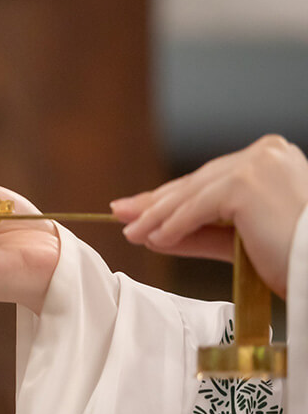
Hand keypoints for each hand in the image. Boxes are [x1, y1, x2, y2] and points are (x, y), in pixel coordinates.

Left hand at [111, 134, 307, 296]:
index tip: (138, 210)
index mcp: (271, 159)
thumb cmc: (296, 260)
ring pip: (193, 194)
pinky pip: (198, 207)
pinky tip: (156, 238)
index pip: (209, 180)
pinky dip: (174, 225)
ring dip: (158, 216)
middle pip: (197, 182)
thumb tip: (154, 232)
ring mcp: (256, 165)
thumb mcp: (240, 240)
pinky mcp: (246, 184)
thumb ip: (199, 232)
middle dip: (157, 204)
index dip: (171, 197)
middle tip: (123, 216)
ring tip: (134, 232)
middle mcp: (265, 153)